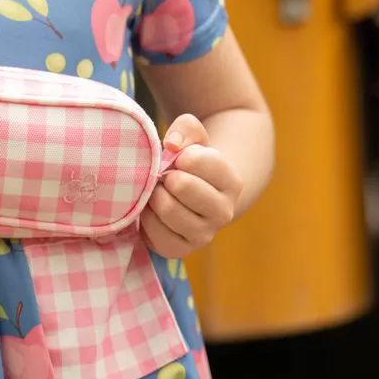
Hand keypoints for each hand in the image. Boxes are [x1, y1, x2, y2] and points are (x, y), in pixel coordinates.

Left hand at [142, 114, 243, 258]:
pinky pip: (155, 234)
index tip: (180, 159)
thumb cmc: (189, 163)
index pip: (204, 161)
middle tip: (165, 177)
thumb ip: (186, 128)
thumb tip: (171, 145)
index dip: (184, 155)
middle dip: (167, 176)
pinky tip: (151, 209)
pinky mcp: (181, 250)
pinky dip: (146, 218)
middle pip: (183, 186)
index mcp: (232, 182)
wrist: (190, 195)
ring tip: (158, 191)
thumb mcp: (192, 138)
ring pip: (168, 210)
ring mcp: (204, 235)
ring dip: (154, 196)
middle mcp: (224, 212)